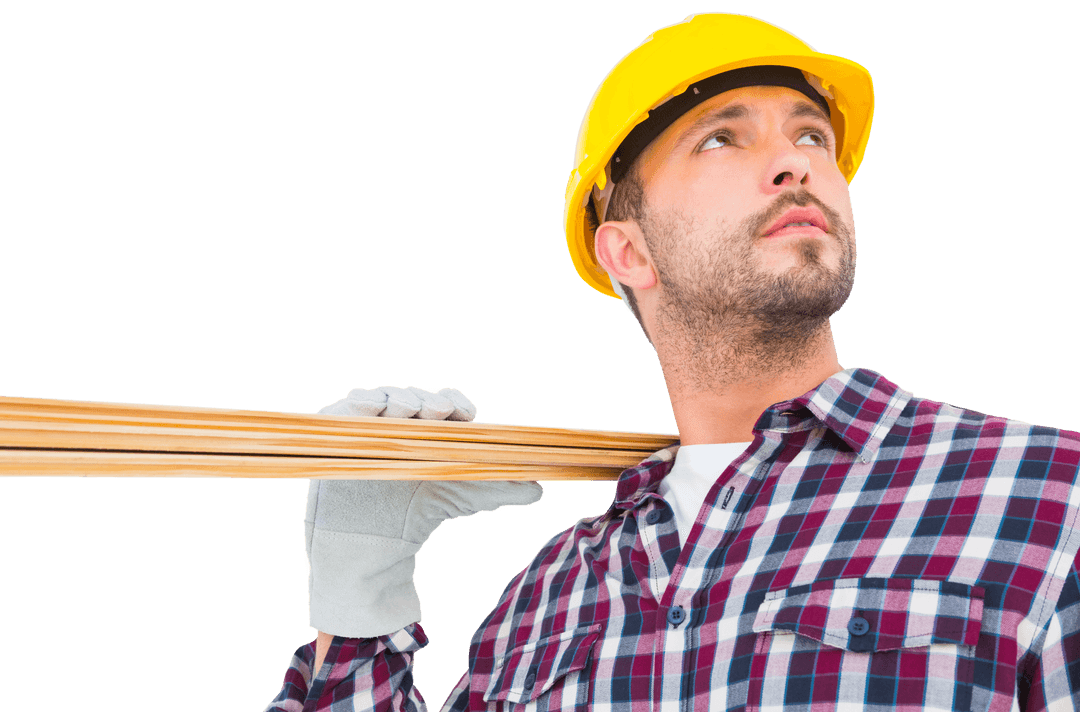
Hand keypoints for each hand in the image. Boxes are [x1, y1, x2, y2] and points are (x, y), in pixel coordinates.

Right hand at [304, 387, 542, 641]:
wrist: (372, 547)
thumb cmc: (418, 517)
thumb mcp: (463, 499)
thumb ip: (499, 490)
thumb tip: (539, 488)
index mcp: (436, 431)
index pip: (448, 406)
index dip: (456, 405)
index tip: (463, 415)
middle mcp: (406, 422)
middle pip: (419, 399)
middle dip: (429, 401)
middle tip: (437, 411)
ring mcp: (372, 424)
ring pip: (388, 399)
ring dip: (398, 400)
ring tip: (406, 412)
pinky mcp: (341, 430)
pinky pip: (350, 407)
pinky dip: (361, 401)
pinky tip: (369, 407)